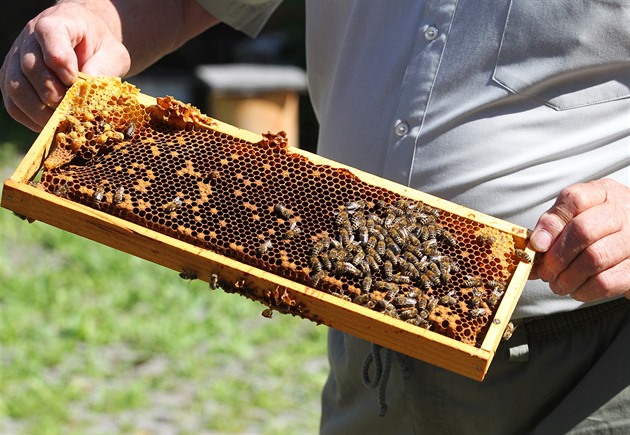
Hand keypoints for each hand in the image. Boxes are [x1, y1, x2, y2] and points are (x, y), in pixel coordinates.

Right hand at [0, 2, 129, 130]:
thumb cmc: (101, 48)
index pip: (49, 32)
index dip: (59, 58)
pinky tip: (50, 124)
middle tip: (69, 107)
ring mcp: (17, 60)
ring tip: (61, 119)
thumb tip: (89, 92)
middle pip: (30, 65)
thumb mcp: (114, 53)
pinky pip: (13, 103)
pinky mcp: (13, 80)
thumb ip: (106, 68)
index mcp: (58, 22)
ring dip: (38, 109)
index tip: (73, 78)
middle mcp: (30, 38)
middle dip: (50, 91)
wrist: (87, 44)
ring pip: (16, 86)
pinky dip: (30, 118)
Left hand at [529, 178, 629, 301]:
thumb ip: (553, 227)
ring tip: (558, 284)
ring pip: (594, 258)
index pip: (574, 200)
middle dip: (556, 256)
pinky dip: (584, 290)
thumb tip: (532, 248)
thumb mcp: (576, 217)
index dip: (551, 224)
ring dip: (568, 277)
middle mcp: (622, 212)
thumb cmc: (597, 230)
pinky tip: (576, 290)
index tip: (537, 245)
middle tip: (546, 272)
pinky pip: (606, 282)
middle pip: (582, 231)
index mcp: (602, 194)